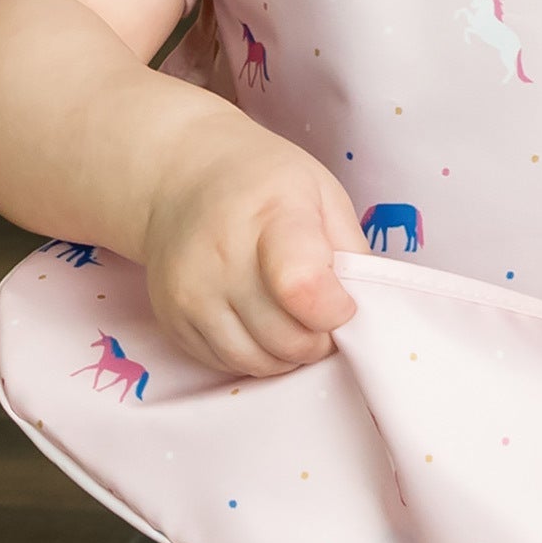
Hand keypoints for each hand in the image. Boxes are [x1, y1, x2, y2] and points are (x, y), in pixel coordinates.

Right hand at [138, 103, 368, 377]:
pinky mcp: (172, 321)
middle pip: (286, 338)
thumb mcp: (322, 193)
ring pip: (257, 361)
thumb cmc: (265, 183)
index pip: (301, 286)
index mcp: (270, 215)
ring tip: (294, 318)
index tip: (344, 301)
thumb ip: (351, 251)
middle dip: (319, 338)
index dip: (334, 310)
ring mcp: (190, 293)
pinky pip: (226, 363)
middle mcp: (221, 258)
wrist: (183, 179)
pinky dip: (254, 354)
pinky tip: (260, 321)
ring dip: (288, 354)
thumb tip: (369, 309)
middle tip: (324, 313)